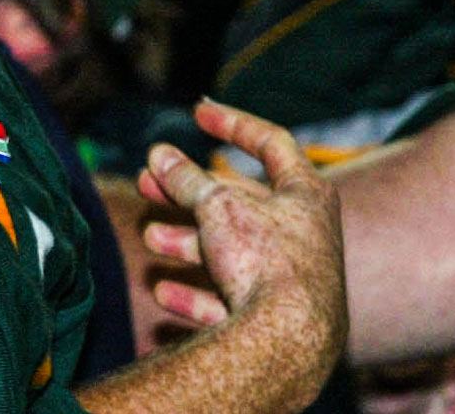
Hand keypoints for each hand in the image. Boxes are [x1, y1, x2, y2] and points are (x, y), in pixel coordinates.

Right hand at [138, 101, 346, 391]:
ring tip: (150, 237)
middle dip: (188, 193)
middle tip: (147, 181)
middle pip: (239, 203)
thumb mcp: (218, 206)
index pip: (272, 142)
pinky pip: (229, 301)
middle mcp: (305, 234)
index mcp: (307, 195)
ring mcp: (292, 280)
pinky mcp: (276, 321)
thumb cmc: (266, 262)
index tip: (197, 112)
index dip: (233, 123)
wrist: (290, 343)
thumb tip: (160, 155)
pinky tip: (163, 291)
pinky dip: (195, 294)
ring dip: (186, 242)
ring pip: (230, 252)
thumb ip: (187, 180)